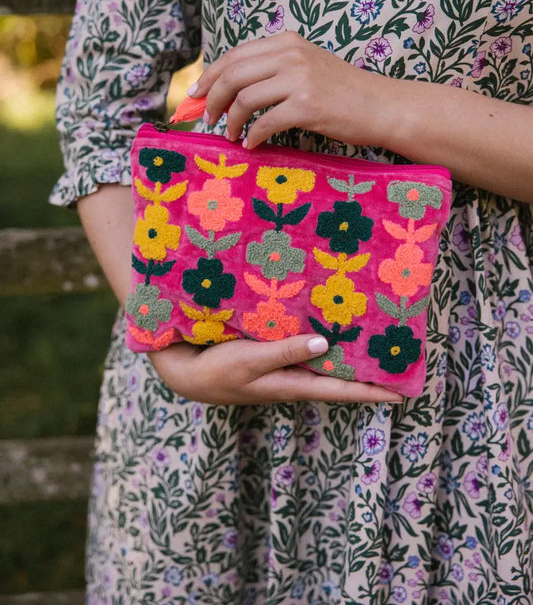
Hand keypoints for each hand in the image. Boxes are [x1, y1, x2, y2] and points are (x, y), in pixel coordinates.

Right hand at [148, 334, 402, 404]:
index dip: (371, 391)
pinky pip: (306, 352)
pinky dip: (323, 346)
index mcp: (292, 384)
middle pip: (337, 378)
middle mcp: (293, 378)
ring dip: (347, 359)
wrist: (186, 373)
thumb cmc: (217, 370)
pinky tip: (330, 332)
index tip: (403, 393)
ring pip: (323, 364)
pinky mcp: (271, 357)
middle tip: (396, 364)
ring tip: (372, 347)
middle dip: (366, 374)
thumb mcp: (251, 361)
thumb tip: (326, 344)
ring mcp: (282, 369)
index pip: (340, 389)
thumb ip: (286, 352)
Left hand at [190, 31, 395, 149]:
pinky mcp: (307, 105)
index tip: (194, 95)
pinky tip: (252, 144)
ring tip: (230, 134)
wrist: (381, 105)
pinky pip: (265, 122)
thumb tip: (231, 90)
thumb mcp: (307, 66)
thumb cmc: (343, 91)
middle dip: (211, 99)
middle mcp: (291, 54)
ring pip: (244, 98)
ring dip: (230, 121)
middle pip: (233, 74)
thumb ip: (272, 70)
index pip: (235, 55)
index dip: (209, 76)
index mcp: (287, 42)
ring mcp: (299, 79)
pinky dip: (253, 135)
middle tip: (206, 118)